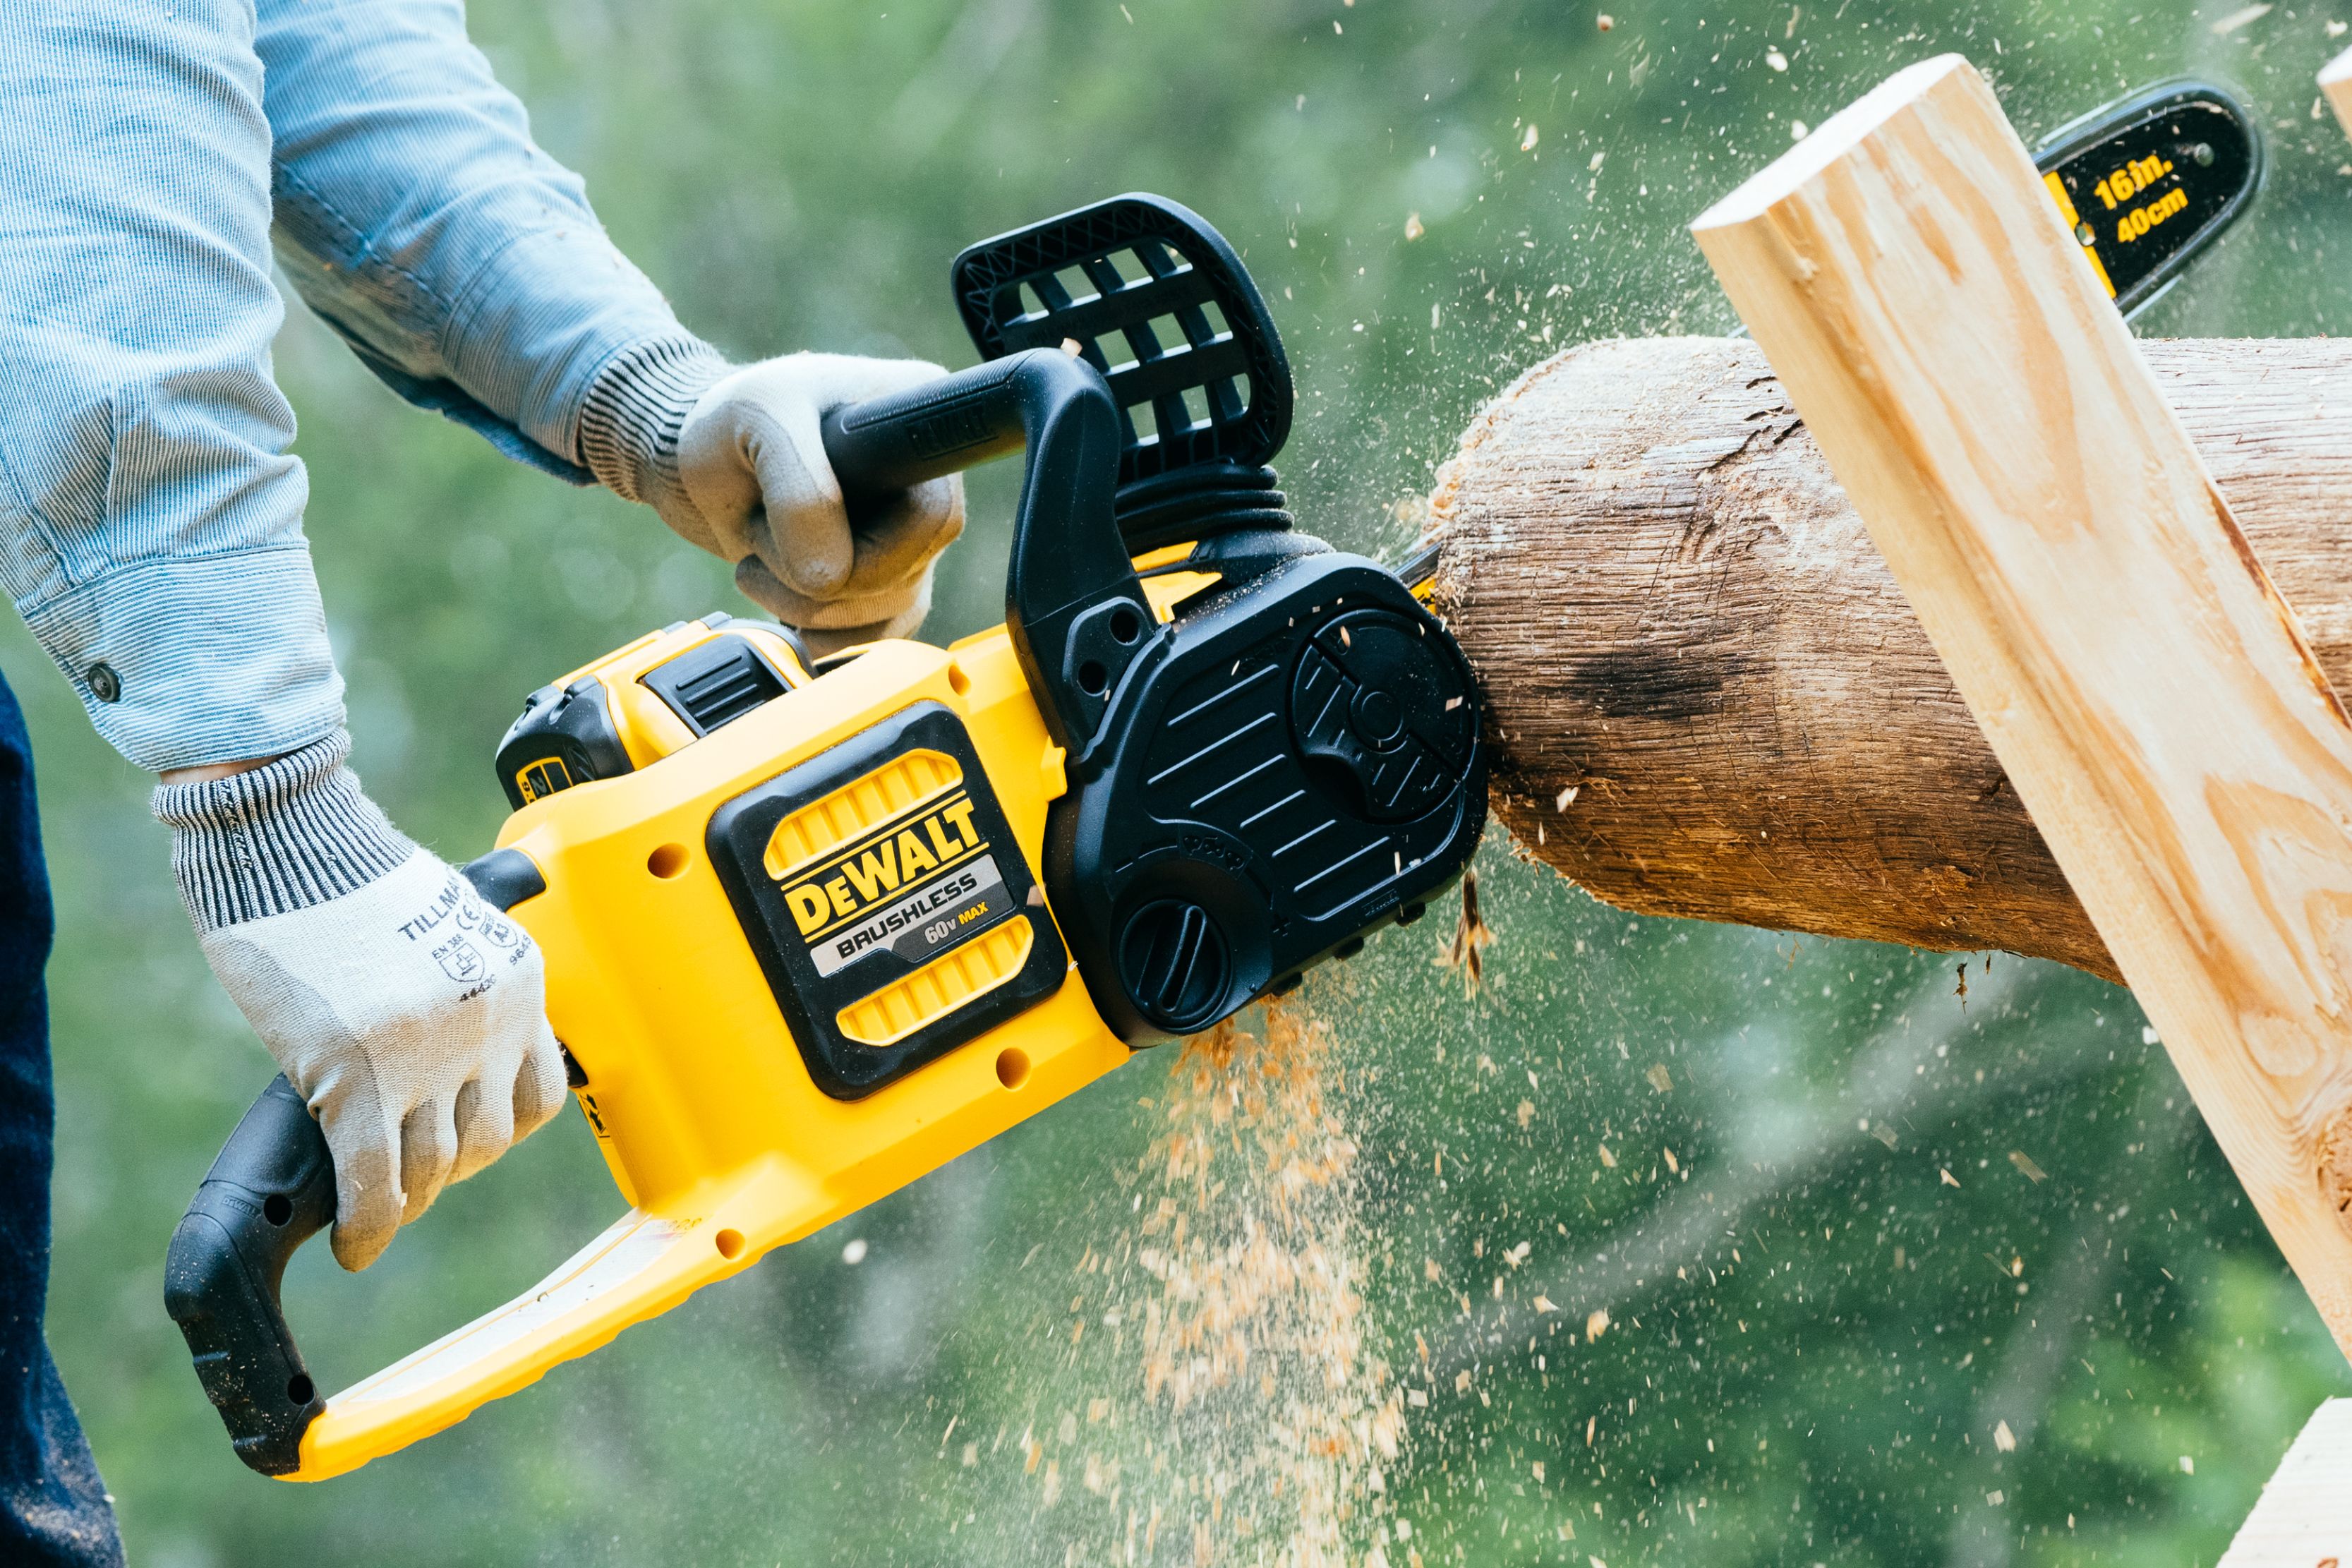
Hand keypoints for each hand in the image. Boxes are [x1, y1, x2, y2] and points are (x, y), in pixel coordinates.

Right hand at [154, 737, 566, 1269]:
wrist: (290, 833)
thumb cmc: (347, 873)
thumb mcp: (443, 924)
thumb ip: (461, 986)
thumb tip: (453, 1052)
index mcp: (517, 978)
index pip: (536, 1095)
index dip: (494, 1134)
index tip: (457, 1143)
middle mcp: (489, 1019)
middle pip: (483, 1143)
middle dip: (444, 1174)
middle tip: (406, 1182)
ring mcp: (428, 1050)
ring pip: (432, 1170)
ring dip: (404, 1202)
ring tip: (374, 1208)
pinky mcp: (359, 1073)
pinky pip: (375, 1181)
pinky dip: (368, 1226)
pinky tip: (353, 1243)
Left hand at [580, 340, 964, 654]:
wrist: (690, 457)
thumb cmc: (728, 418)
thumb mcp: (758, 422)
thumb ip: (801, 494)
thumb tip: (831, 577)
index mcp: (916, 423)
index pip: (932, 517)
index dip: (870, 542)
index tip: (808, 524)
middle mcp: (927, 483)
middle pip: (905, 573)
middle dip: (820, 576)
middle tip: (760, 538)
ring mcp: (906, 538)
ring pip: (886, 613)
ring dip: (804, 604)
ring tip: (758, 558)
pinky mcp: (880, 583)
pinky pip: (871, 638)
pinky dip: (817, 633)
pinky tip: (779, 599)